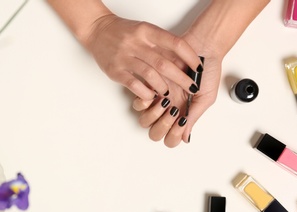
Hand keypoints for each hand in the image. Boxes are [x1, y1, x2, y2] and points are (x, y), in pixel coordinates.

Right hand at [85, 14, 202, 99]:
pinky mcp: (115, 70)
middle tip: (192, 87)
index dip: (190, 57)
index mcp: (147, 31)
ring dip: (163, 87)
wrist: (97, 30)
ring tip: (168, 94)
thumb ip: (161, 44)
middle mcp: (136, 43)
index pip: (175, 43)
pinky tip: (151, 96)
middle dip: (181, 78)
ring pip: (150, 75)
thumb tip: (183, 62)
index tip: (199, 68)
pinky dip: (145, 92)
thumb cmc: (124, 32)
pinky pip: (133, 84)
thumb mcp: (145, 31)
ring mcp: (124, 57)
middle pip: (164, 63)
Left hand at [133, 41, 222, 147]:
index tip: (181, 122)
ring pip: (144, 121)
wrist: (201, 48)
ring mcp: (158, 99)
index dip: (173, 136)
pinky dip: (143, 102)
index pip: (170, 139)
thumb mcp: (205, 97)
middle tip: (173, 111)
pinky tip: (154, 95)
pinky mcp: (148, 86)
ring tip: (165, 101)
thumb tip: (185, 139)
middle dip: (163, 126)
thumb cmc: (207, 71)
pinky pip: (137, 102)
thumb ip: (194, 117)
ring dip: (154, 115)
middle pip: (155, 133)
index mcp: (182, 115)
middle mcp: (168, 110)